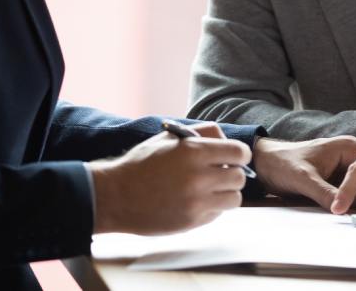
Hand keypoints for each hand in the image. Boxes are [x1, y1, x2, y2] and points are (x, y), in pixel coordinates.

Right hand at [88, 122, 249, 234]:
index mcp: (194, 152)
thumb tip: (226, 139)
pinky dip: (212, 208)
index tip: (234, 157)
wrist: (115, 196)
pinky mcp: (191, 222)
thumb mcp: (169, 137)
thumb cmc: (142, 163)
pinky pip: (217, 214)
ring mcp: (196, 202)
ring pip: (234, 199)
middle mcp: (198, 178)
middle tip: (219, 174)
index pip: (239, 153)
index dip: (239, 154)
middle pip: (239, 178)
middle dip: (232, 174)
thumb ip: (201, 133)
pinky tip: (195, 201)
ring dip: (226, 193)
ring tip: (209, 189)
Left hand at [252, 135, 355, 211]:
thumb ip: (325, 193)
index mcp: (348, 147)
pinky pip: (352, 194)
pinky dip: (350, 203)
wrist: (264, 164)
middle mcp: (351, 156)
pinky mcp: (338, 181)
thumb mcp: (304, 179)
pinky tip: (343, 210)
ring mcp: (345, 169)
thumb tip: (343, 211)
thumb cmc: (282, 164)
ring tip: (350, 212)